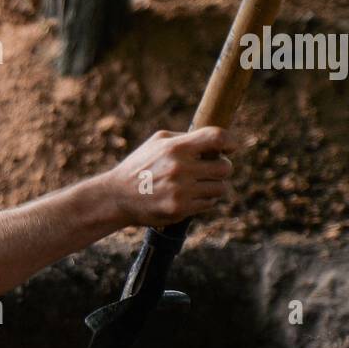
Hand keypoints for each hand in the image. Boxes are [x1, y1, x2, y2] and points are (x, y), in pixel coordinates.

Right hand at [104, 127, 239, 226]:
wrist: (116, 197)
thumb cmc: (139, 166)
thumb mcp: (156, 142)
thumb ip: (184, 138)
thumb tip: (215, 140)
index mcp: (176, 147)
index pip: (217, 138)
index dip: (231, 141)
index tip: (232, 147)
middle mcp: (180, 168)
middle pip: (225, 167)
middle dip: (222, 167)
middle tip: (212, 169)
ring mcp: (181, 191)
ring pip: (221, 188)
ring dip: (215, 186)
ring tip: (201, 184)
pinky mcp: (180, 210)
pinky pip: (209, 203)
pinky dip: (204, 200)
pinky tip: (191, 196)